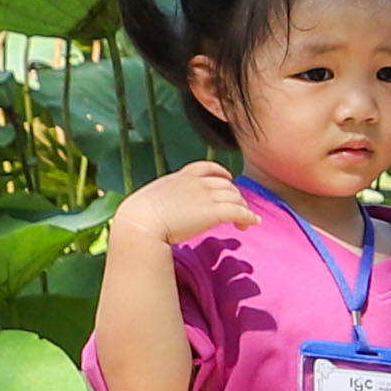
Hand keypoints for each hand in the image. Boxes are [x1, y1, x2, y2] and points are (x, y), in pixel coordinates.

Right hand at [114, 159, 252, 254]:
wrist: (140, 223)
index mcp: (179, 178)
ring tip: (245, 220)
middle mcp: (196, 183)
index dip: (220, 172)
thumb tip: (159, 209)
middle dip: (234, 196)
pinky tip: (252, 222)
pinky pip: (239, 212)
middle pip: (226, 185)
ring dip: (243, 207)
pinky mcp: (214, 212)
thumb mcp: (150, 199)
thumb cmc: (138, 217)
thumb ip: (162, 199)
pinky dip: (249, 216)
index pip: (206, 167)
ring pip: (235, 197)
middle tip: (237, 209)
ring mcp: (206, 196)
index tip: (227, 178)